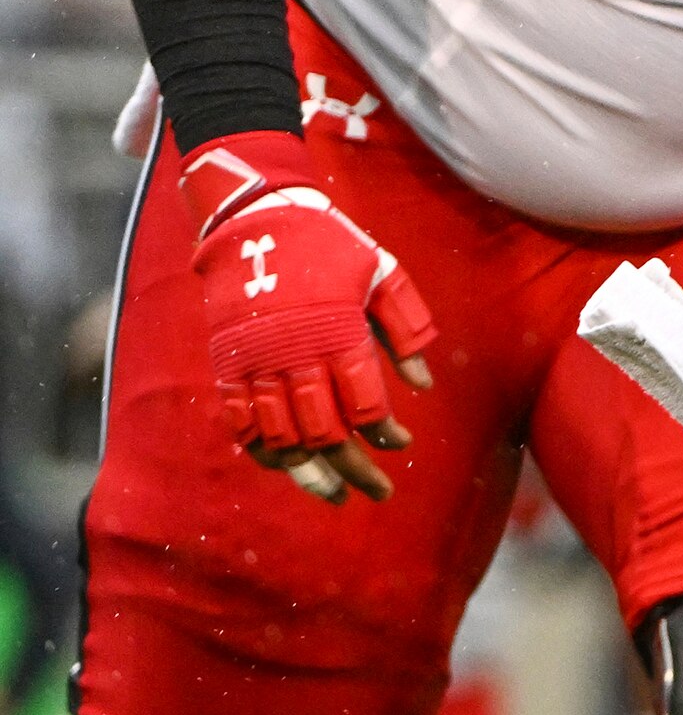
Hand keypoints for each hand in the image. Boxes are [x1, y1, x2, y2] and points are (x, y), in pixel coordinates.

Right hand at [180, 131, 435, 503]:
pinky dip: (262, 451)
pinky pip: (240, 422)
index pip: (365, 404)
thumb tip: (423, 384)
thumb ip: (407, 328)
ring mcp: (256, 363)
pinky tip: (285, 468)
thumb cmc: (330, 245)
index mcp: (338, 335)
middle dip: (355, 468)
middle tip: (380, 492)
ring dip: (309, 473)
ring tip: (335, 496)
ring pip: (281, 437)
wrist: (255, 219)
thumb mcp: (383, 273)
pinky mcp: (227, 364)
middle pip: (325, 432)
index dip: (386, 433)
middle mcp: (294, 356)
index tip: (402, 444)